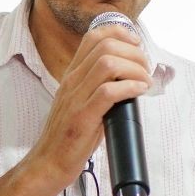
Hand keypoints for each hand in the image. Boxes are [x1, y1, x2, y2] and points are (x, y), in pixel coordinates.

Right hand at [25, 23, 151, 190]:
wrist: (48, 162)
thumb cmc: (68, 136)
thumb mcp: (80, 103)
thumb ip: (98, 88)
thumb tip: (129, 80)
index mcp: (72, 75)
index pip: (93, 37)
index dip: (119, 33)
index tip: (136, 43)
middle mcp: (72, 81)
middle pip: (105, 46)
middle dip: (134, 53)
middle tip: (145, 69)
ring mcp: (76, 98)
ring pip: (108, 64)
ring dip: (134, 69)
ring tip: (144, 81)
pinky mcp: (82, 117)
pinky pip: (108, 92)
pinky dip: (129, 87)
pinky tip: (139, 91)